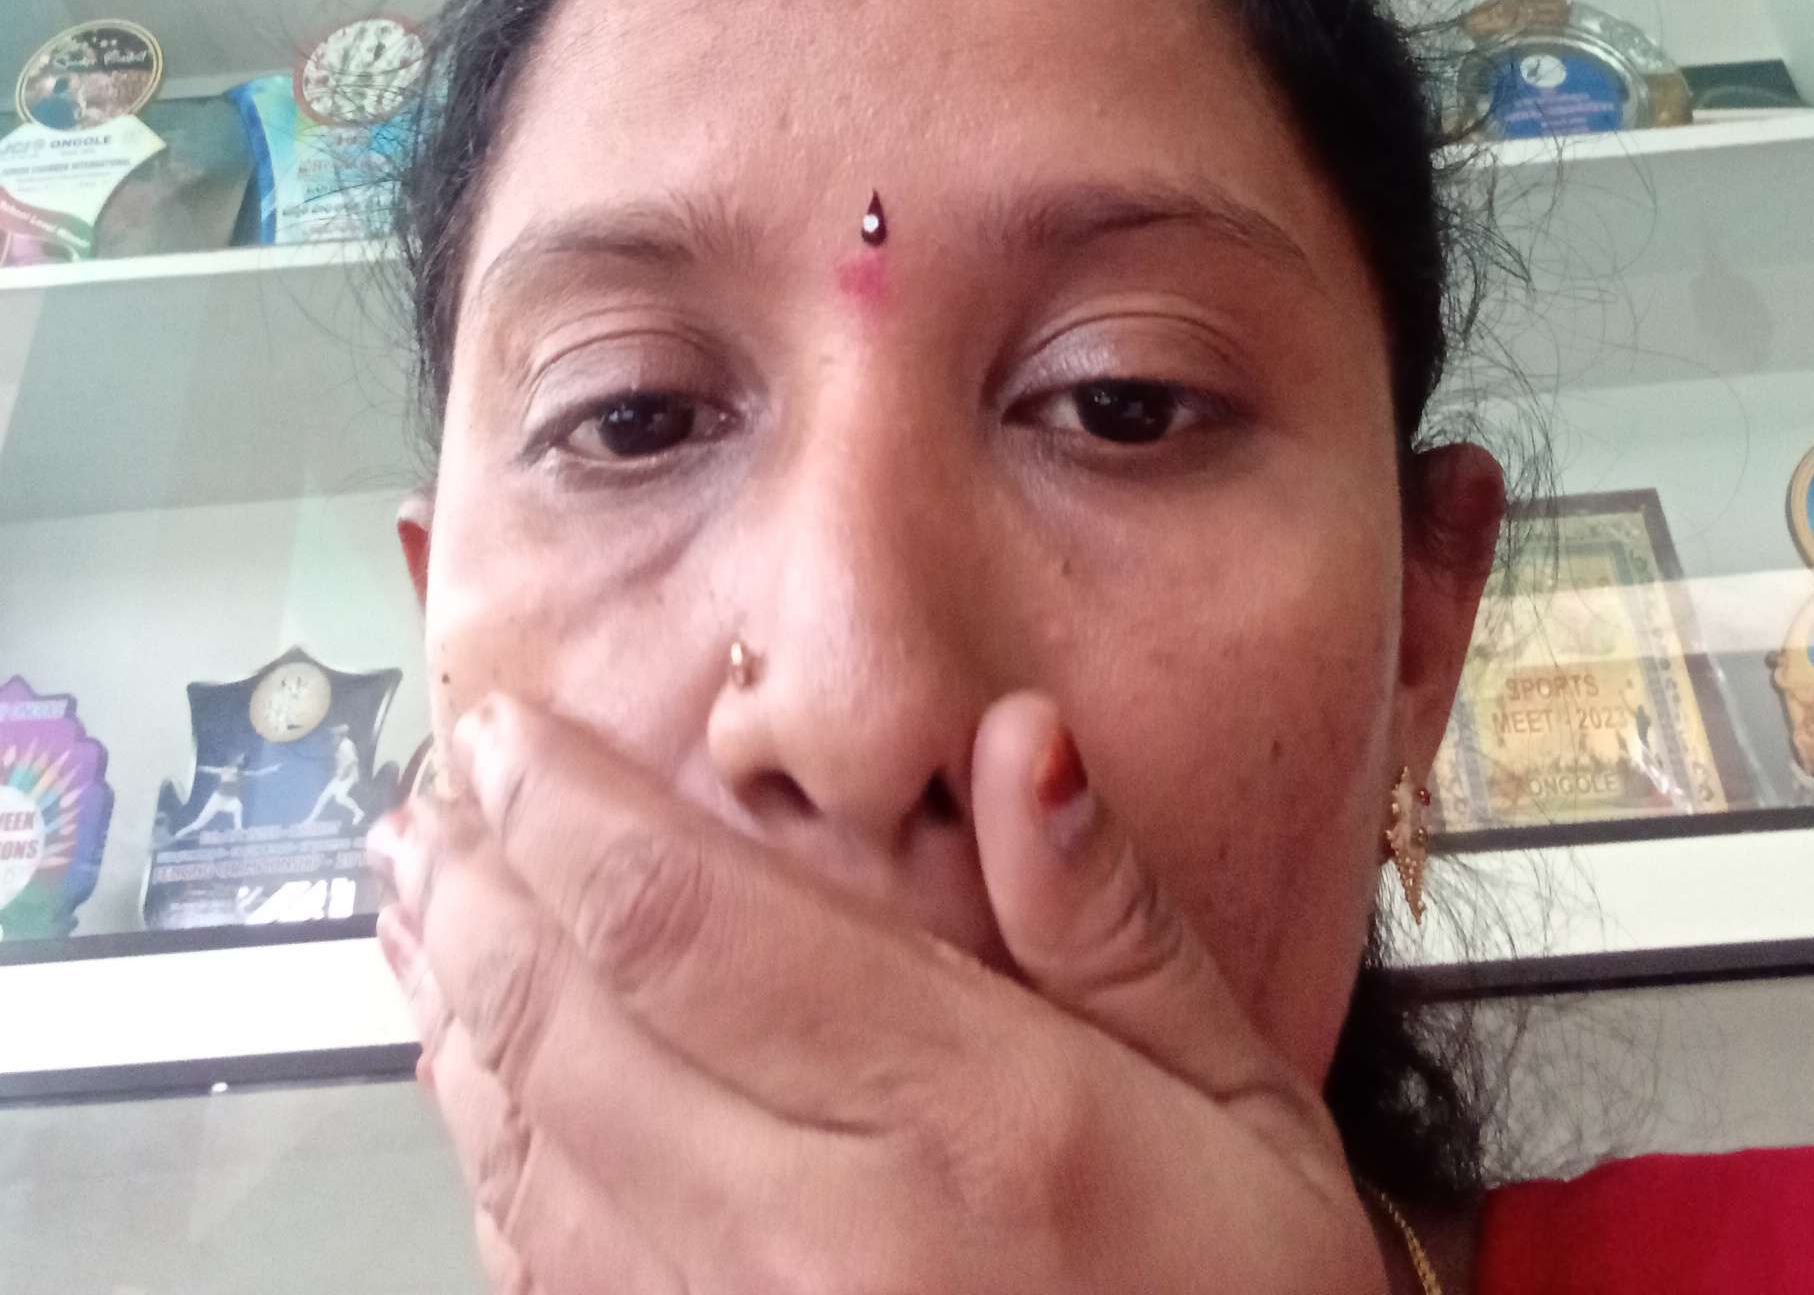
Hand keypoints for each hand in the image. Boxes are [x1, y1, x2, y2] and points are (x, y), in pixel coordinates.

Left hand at [372, 692, 1388, 1294]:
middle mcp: (826, 1242)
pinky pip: (554, 1288)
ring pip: (534, 1162)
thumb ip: (1111, 921)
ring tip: (415, 918)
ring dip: (453, 1022)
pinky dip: (496, 1173)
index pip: (690, 924)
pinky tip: (482, 1100)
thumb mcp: (1240, 1101)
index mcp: (962, 1121)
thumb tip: (1021, 739)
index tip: (501, 733)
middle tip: (420, 812)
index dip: (564, 812)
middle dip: (473, 899)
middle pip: (575, 1031)